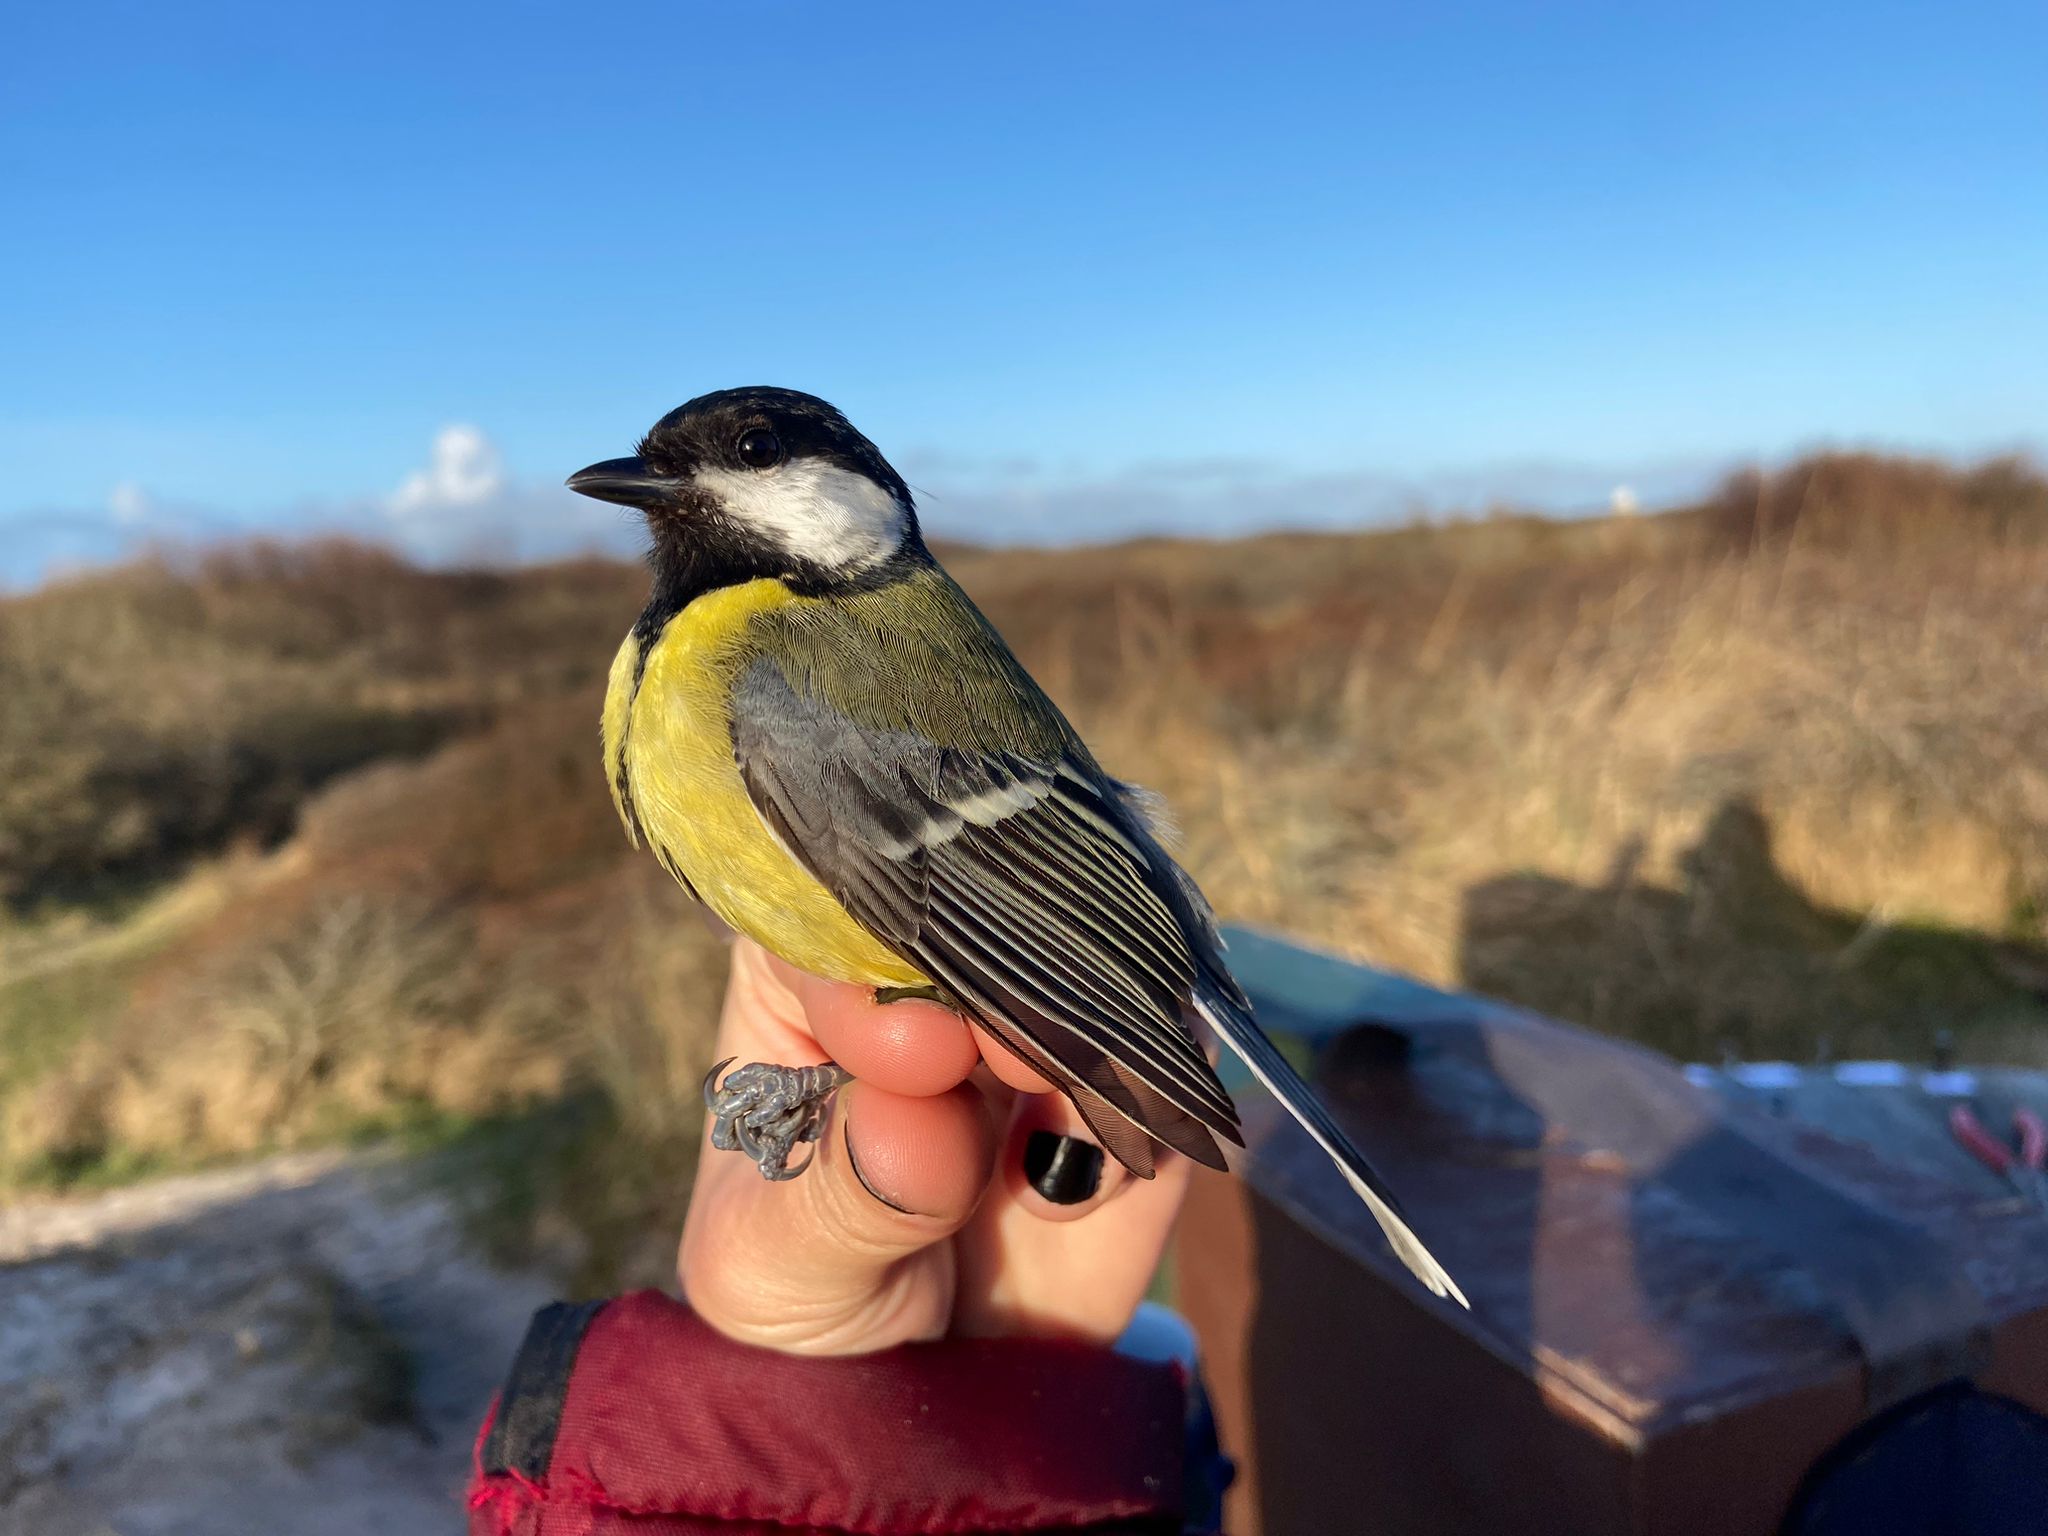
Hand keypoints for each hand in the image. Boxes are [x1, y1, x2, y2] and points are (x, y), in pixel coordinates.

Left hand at [678, 938, 1191, 1355]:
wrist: (922, 1398)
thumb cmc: (801, 1295)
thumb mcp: (767, 1268)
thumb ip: (832, 1196)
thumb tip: (914, 1123)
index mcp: (812, 981)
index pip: (845, 908)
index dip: (884, 962)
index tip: (909, 1048)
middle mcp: (935, 979)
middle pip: (989, 917)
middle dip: (1010, 993)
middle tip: (1014, 1070)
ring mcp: (1043, 1024)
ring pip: (1097, 979)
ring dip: (1086, 1061)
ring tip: (1040, 1175)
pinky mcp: (1134, 1093)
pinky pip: (1170, 1074)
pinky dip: (1138, 1133)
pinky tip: (1070, 1205)